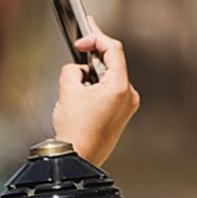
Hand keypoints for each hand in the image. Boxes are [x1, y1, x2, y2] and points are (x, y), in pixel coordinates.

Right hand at [54, 22, 138, 167]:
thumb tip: (79, 69)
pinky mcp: (121, 115)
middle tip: (81, 45)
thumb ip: (73, 70)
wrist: (78, 158)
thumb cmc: (75, 131)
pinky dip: (97, 87)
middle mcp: (128, 95)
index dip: (96, 38)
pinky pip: (111, 92)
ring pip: (111, 78)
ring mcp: (127, 106)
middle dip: (94, 56)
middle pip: (113, 63)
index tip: (82, 40)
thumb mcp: (67, 90)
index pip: (113, 49)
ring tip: (76, 82)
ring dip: (94, 73)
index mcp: (119, 87)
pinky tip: (82, 95)